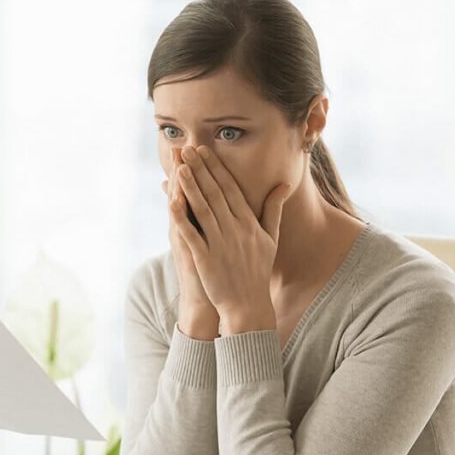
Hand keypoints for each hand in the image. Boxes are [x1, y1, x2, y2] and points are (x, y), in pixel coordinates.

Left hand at [172, 145, 291, 334]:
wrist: (248, 305)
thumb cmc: (258, 271)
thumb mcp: (271, 238)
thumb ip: (273, 209)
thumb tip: (284, 184)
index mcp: (249, 223)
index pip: (230, 189)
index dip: (216, 168)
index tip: (205, 150)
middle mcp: (235, 230)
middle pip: (215, 194)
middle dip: (200, 169)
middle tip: (187, 149)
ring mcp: (220, 244)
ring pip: (203, 210)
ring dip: (190, 186)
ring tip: (180, 166)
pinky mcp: (206, 259)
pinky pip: (191, 235)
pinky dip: (182, 218)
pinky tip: (171, 202)